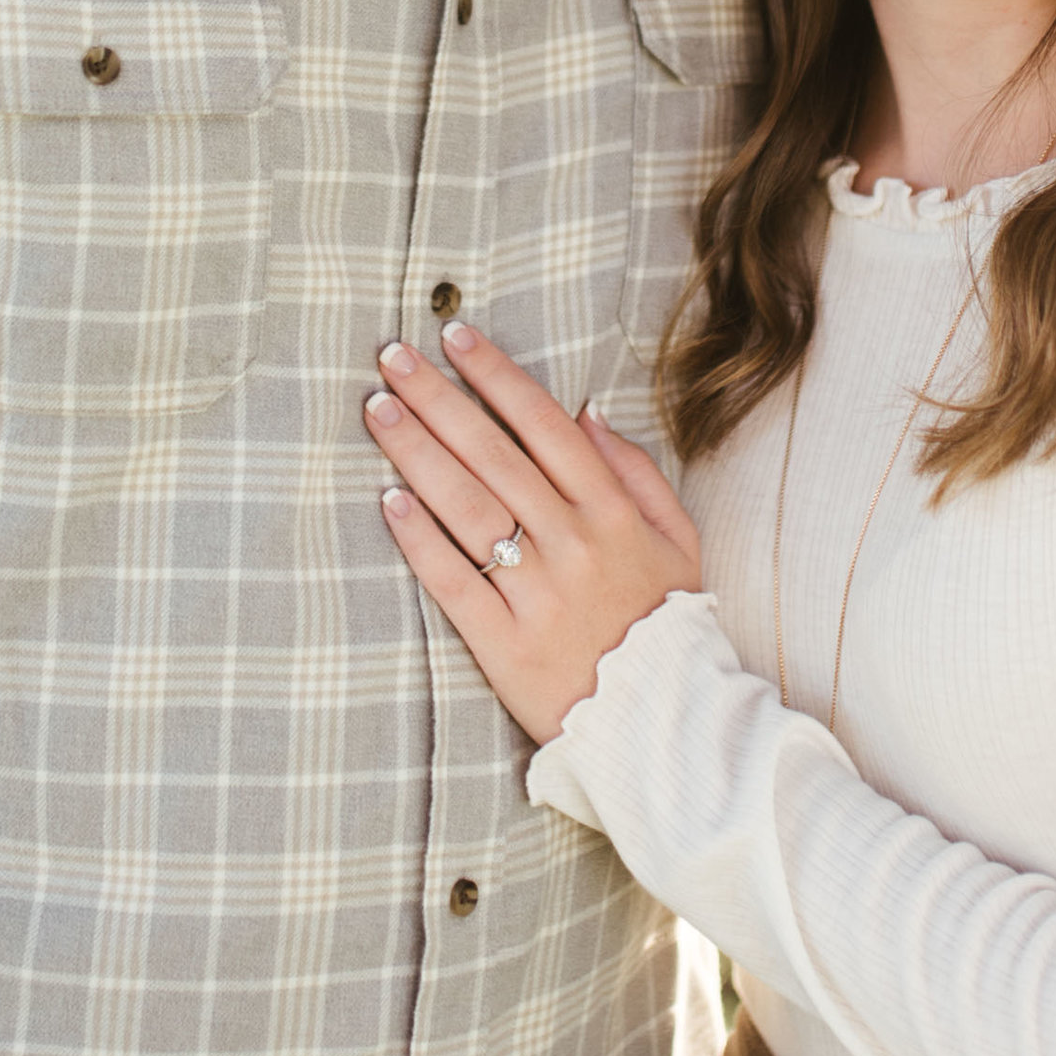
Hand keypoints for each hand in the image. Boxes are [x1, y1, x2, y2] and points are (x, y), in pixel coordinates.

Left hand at [364, 320, 700, 742]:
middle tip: (391, 357)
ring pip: (466, 506)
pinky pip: (453, 580)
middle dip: (438, 398)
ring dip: (417, 452)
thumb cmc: (666, 621)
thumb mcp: (677, 538)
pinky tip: (387, 500)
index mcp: (612, 510)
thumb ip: (636, 472)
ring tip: (378, 411)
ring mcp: (536, 592)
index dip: (495, 375)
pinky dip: (419, 538)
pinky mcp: (503, 642)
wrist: (667, 720)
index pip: (544, 424)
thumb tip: (587, 410)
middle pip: (493, 454)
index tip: (455, 335)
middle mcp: (572, 542)